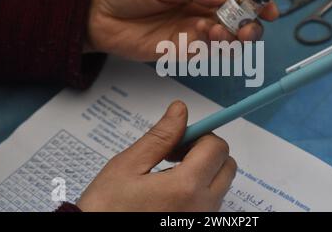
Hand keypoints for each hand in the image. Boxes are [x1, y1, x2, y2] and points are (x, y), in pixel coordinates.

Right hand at [76, 101, 236, 211]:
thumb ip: (159, 137)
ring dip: (203, 170)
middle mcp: (201, 207)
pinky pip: (210, 203)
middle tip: (175, 153)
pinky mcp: (197, 228)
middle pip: (226, 165)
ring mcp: (201, 221)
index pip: (216, 147)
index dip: (198, 135)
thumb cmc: (105, 210)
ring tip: (168, 174)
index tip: (179, 137)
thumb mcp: (127, 167)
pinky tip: (171, 192)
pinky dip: (199, 190)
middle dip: (205, 151)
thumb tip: (180, 111)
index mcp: (185, 187)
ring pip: (220, 184)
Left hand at [86, 0, 278, 60]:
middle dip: (248, 26)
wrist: (97, 14)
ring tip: (221, 31)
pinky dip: (211, 47)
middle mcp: (199, 12)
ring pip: (224, 40)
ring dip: (231, 38)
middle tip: (246, 29)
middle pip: (235, 22)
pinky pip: (204, 53)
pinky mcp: (179, 52)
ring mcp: (191, 33)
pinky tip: (205, 37)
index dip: (255, 3)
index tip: (270, 11)